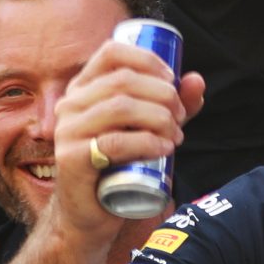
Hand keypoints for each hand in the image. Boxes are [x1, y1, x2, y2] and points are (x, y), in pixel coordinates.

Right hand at [51, 36, 208, 247]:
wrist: (91, 211)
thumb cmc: (121, 166)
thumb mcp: (148, 130)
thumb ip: (172, 107)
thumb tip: (196, 80)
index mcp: (85, 89)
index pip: (111, 52)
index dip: (148, 60)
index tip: (173, 82)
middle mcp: (71, 104)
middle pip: (124, 80)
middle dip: (163, 96)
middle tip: (181, 119)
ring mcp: (67, 130)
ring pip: (120, 107)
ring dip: (159, 119)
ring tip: (176, 137)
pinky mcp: (72, 158)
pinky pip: (114, 142)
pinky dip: (147, 142)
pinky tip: (165, 149)